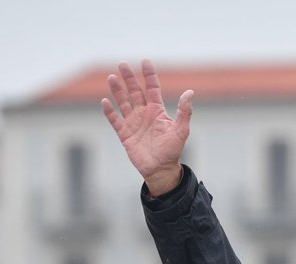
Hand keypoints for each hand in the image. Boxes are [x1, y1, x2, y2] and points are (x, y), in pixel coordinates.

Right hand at [102, 59, 192, 195]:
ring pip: (123, 102)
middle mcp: (144, 114)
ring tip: (112, 77)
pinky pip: (115, 120)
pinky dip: (110, 111)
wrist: (161, 170)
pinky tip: (105, 101)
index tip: (145, 61)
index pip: (152, 88)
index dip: (149, 75)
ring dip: (117, 90)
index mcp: (157, 111)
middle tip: (122, 64)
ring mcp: (133, 123)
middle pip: (134, 92)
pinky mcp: (124, 134)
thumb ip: (184, 112)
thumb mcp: (181, 131)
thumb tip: (190, 93)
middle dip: (129, 78)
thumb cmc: (173, 151)